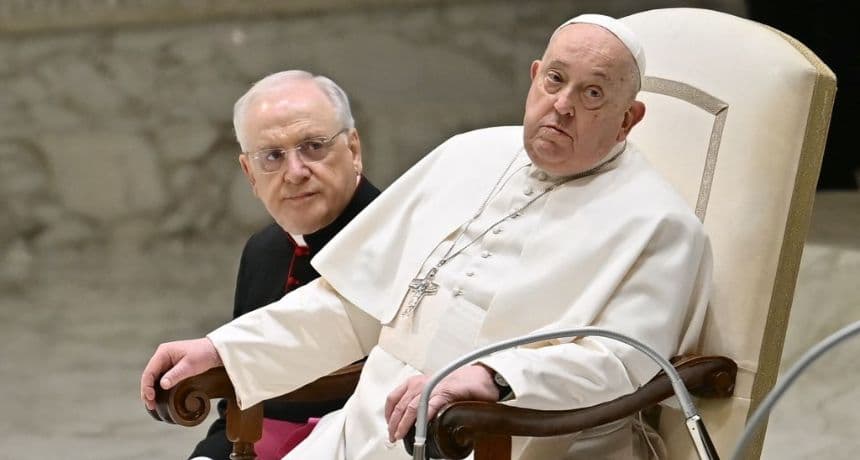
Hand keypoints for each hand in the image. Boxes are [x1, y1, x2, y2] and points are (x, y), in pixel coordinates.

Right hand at [140, 338, 221, 410]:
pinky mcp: (171, 367)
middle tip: (150, 405)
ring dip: (152, 390)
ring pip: (154, 378)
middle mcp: (162, 356)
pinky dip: (158, 388)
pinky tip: (159, 397)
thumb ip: (176, 375)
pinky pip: (161, 378)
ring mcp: (166, 361)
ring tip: (152, 404)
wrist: (215, 351)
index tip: (150, 398)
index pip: (149, 372)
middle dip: (147, 391)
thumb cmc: (203, 355)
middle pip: (149, 376)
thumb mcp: (190, 366)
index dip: (147, 386)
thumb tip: (162, 385)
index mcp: (163, 353)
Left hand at [384, 364, 499, 442]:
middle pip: (400, 405)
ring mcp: (433, 388)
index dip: (388, 414)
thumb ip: (422, 403)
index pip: (393, 398)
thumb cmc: (458, 385)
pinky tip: (419, 428)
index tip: (389, 426)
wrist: (479, 378)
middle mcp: (421, 383)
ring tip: (401, 435)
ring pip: (411, 408)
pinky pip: (430, 406)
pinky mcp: (445, 393)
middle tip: (393, 436)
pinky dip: (422, 418)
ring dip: (403, 424)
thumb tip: (412, 421)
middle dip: (393, 423)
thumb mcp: (433, 391)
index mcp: (416, 382)